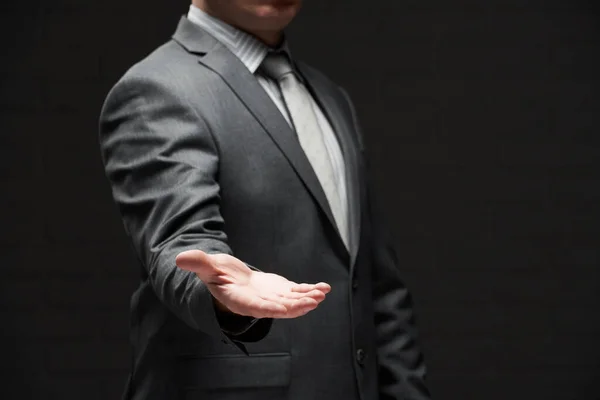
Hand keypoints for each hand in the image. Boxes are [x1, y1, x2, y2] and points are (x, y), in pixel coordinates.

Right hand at [175, 250, 330, 318]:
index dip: (269, 308)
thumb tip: (179, 258)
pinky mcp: (282, 291)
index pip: (254, 307)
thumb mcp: (206, 267)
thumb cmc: (216, 273)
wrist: (229, 277)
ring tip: (321, 294)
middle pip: (279, 308)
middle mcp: (258, 304)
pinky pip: (298, 293)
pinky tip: (324, 288)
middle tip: (311, 302)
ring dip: (307, 299)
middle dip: (296, 306)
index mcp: (240, 301)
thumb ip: (197, 264)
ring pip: (292, 302)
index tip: (282, 308)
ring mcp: (272, 298)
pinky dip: (310, 290)